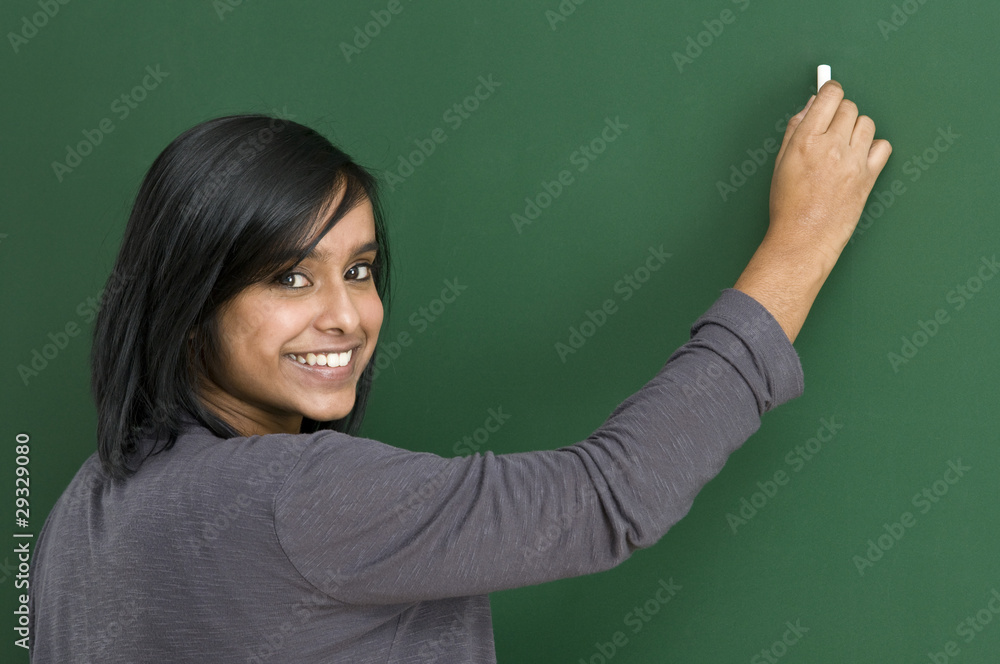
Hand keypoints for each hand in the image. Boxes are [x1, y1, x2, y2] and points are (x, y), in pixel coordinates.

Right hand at [767, 79, 892, 273]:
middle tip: (831, 129)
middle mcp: (832, 147)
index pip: (829, 97)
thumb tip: (811, 106)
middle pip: (849, 107)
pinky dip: (873, 148)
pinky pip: (883, 146)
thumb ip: (796, 130)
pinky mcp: (869, 176)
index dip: (830, 92)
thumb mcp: (781, 163)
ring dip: (856, 129)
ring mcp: (854, 161)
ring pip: (867, 123)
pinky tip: (859, 158)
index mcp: (806, 140)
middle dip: (840, 114)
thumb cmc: (788, 205)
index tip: (830, 94)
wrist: (804, 238)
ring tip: (843, 147)